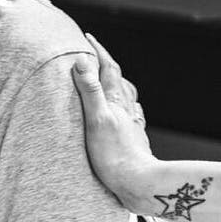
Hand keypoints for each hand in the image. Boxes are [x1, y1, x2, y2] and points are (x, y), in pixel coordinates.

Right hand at [72, 33, 157, 210]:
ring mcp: (132, 124)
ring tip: (111, 80)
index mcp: (117, 102)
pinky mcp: (134, 139)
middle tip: (96, 55)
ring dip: (118, 85)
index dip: (99, 51)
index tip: (88, 37)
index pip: (109, 68)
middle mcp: (127, 109)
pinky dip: (127, 108)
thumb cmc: (115, 156)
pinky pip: (131, 116)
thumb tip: (81, 61)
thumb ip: (90, 91)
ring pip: (127, 97)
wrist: (139, 183)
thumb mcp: (96, 120)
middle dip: (107, 65)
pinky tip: (129, 112)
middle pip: (119, 80)